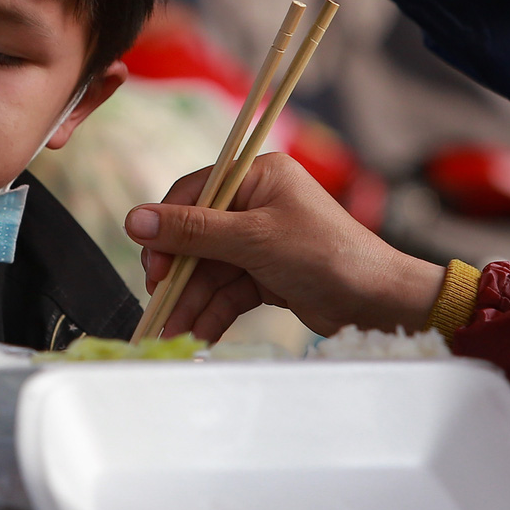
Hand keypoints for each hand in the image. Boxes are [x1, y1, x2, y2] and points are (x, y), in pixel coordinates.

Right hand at [126, 152, 446, 341]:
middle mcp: (256, 203)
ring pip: (210, 269)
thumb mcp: (252, 239)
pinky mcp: (266, 273)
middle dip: (178, 275)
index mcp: (257, 177)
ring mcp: (260, 240)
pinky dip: (212, 311)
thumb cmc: (323, 254)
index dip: (166, 229)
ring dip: (190, 301)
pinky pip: (227, 290)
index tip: (152, 265)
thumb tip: (134, 220)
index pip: (194, 194)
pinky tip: (197, 332)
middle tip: (159, 303)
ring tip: (171, 332)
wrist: (376, 301)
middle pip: (197, 237)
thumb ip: (192, 232)